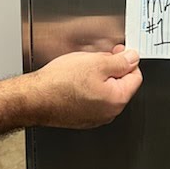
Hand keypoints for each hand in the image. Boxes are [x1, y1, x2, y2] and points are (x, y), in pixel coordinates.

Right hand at [26, 45, 141, 128]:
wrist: (33, 98)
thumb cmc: (60, 83)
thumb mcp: (96, 62)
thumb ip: (120, 61)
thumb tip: (133, 59)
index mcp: (117, 99)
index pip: (135, 76)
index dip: (128, 60)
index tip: (119, 51)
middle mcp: (108, 112)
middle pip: (120, 84)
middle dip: (112, 68)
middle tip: (97, 57)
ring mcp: (95, 117)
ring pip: (105, 90)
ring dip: (99, 76)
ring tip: (82, 68)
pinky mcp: (82, 117)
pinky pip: (92, 98)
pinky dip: (88, 87)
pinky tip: (75, 80)